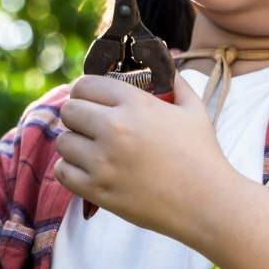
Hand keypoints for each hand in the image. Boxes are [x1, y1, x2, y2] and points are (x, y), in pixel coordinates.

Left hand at [54, 73, 236, 236]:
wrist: (206, 203)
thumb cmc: (202, 155)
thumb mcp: (194, 110)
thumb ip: (176, 83)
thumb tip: (165, 65)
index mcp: (135, 104)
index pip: (85, 84)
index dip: (86, 91)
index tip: (91, 100)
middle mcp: (114, 128)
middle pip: (69, 111)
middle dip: (78, 116)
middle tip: (90, 126)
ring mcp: (103, 161)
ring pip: (63, 142)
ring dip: (75, 145)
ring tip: (92, 150)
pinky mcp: (97, 190)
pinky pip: (62, 171)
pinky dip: (71, 170)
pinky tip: (88, 170)